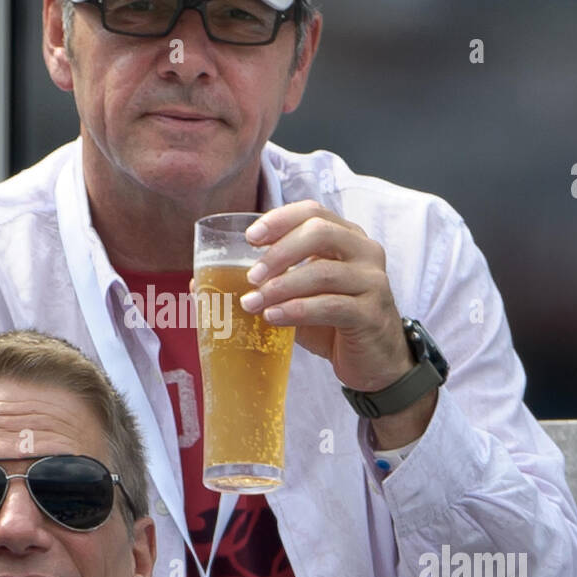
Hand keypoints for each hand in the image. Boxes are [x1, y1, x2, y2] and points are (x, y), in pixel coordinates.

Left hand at [240, 202, 436, 442]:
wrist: (377, 363)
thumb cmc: (334, 323)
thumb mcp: (300, 296)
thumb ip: (267, 284)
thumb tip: (198, 282)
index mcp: (348, 238)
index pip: (313, 212)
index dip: (280, 220)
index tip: (250, 238)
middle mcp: (365, 252)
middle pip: (320, 232)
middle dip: (278, 251)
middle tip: (250, 276)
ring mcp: (373, 282)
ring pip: (322, 272)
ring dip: (281, 286)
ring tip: (251, 302)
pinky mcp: (372, 314)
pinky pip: (330, 306)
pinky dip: (296, 310)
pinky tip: (272, 317)